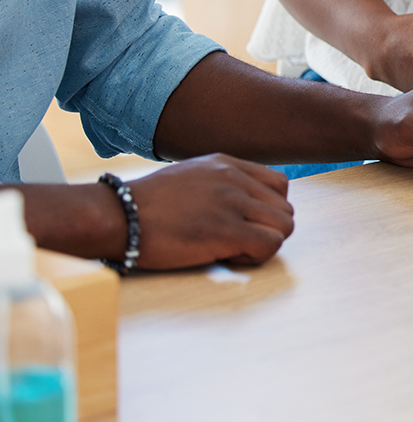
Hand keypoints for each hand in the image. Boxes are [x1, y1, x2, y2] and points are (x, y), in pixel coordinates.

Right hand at [127, 155, 294, 269]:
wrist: (117, 214)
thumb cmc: (146, 204)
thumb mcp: (191, 175)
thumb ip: (220, 182)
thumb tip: (239, 202)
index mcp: (228, 165)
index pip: (279, 186)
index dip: (267, 210)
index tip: (244, 223)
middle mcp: (236, 180)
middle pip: (285, 209)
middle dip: (267, 230)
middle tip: (238, 240)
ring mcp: (233, 204)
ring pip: (284, 226)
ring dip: (264, 243)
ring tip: (233, 249)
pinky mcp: (226, 231)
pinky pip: (270, 245)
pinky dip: (256, 257)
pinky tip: (228, 257)